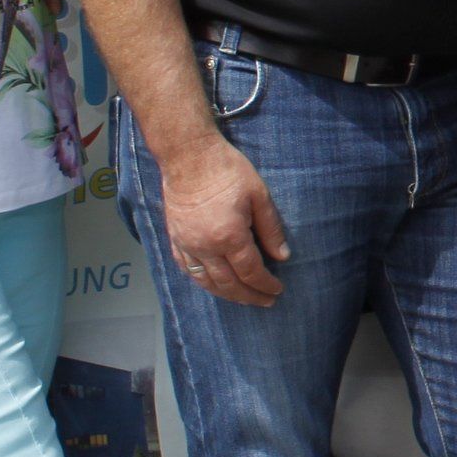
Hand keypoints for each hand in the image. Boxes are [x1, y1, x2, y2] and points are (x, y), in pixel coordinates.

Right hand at [161, 133, 289, 307]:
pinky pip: (187, 269)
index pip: (251, 272)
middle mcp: (205, 247)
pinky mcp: (174, 238)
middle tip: (265, 302)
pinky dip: (201, 282)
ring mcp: (186, 244)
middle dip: (249, 296)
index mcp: (229, 236)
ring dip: (226, 295)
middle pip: (228, 284)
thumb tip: (282, 257)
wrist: (188, 155)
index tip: (277, 290)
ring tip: (243, 298)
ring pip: (206, 282)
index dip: (266, 285)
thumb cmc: (227, 170)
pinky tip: (212, 284)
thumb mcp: (259, 196)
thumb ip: (271, 229)